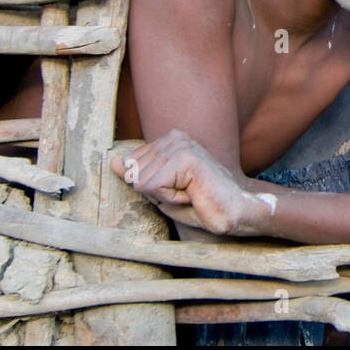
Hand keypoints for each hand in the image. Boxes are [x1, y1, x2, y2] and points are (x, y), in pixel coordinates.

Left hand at [110, 130, 267, 235]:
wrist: (237, 212)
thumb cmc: (202, 205)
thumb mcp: (161, 192)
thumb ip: (137, 176)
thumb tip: (112, 161)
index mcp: (168, 140)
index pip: (129, 166)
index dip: (149, 189)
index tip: (178, 191)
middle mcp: (173, 137)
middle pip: (133, 175)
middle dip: (154, 194)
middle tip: (186, 195)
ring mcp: (180, 145)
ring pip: (141, 182)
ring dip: (164, 198)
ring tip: (191, 195)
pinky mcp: (184, 158)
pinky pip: (153, 187)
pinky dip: (170, 200)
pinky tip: (193, 195)